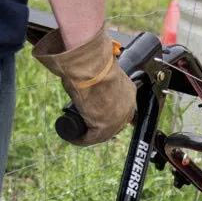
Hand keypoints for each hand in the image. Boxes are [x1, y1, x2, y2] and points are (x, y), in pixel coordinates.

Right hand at [33, 28, 136, 146]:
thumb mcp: (99, 68)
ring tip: (77, 131)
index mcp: (129, 91)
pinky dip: (80, 139)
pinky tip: (73, 137)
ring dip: (89, 133)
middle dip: (98, 125)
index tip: (95, 113)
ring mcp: (117, 119)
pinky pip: (90, 138)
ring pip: (102, 132)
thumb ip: (96, 69)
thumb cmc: (93, 61)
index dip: (107, 113)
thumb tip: (85, 64)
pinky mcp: (104, 127)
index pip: (120, 108)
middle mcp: (127, 107)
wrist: (92, 66)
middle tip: (84, 123)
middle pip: (113, 123)